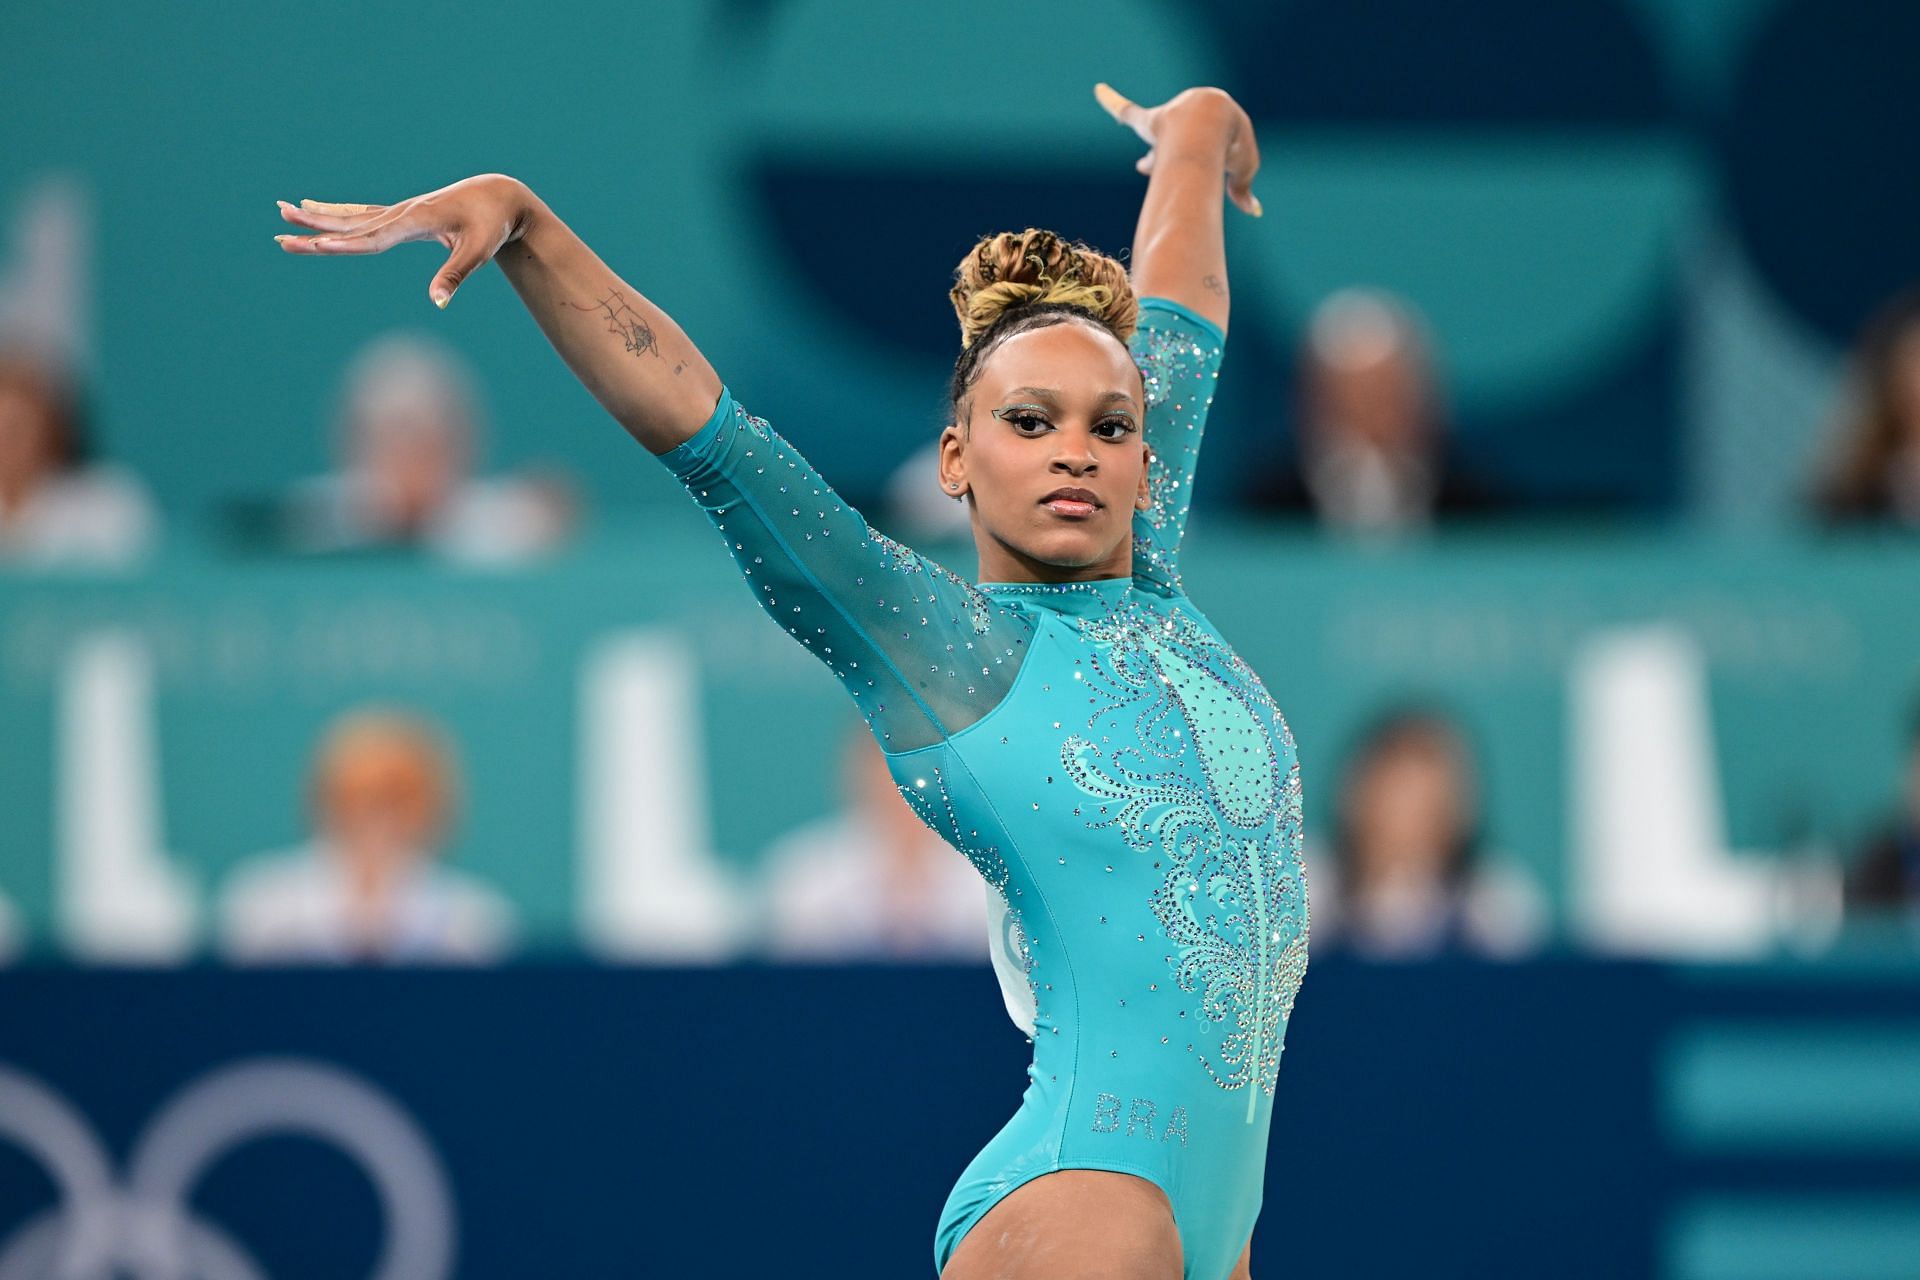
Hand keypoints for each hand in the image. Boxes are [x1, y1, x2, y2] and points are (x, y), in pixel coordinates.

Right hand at [274, 173, 534, 308]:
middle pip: (352, 227)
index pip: (375, 238)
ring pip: (350, 217)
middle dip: (316, 232)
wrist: (499, 196)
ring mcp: (399, 212)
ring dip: (316, 217)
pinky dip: (336, 213)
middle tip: (281, 234)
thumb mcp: (478, 251)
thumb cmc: (491, 225)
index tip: (318, 247)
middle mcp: (402, 213)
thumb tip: (438, 303)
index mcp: (417, 220)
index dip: (347, 245)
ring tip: (283, 211)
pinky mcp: (401, 214)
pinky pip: (361, 214)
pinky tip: (312, 209)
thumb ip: (456, 275)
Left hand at [1094, 84, 1261, 217]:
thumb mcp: (1243, 170)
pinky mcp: (1149, 122)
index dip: (1204, 163)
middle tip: (1163, 176)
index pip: (1206, 143)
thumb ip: (1242, 188)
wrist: (1210, 124)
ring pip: (1159, 139)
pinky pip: (1127, 111)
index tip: (1199, 180)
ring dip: (1156, 157)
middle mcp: (1189, 117)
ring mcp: (1168, 119)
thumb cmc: (1229, 148)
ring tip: (1145, 167)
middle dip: (1172, 159)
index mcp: (1216, 121)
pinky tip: (1098, 90)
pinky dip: (1112, 102)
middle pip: (1179, 142)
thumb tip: (1253, 210)